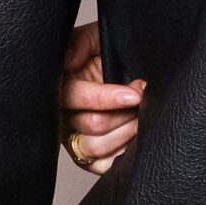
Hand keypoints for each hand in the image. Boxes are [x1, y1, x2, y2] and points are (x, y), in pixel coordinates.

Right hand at [59, 20, 142, 174]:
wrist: (129, 70)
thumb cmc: (111, 55)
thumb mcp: (97, 38)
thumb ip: (80, 42)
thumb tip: (69, 60)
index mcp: (62, 87)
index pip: (75, 97)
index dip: (106, 97)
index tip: (134, 93)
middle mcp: (65, 115)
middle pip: (91, 123)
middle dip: (124, 114)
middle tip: (143, 105)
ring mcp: (75, 139)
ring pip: (95, 146)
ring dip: (125, 133)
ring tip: (141, 121)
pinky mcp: (90, 158)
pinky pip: (101, 166)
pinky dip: (120, 155)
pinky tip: (134, 139)